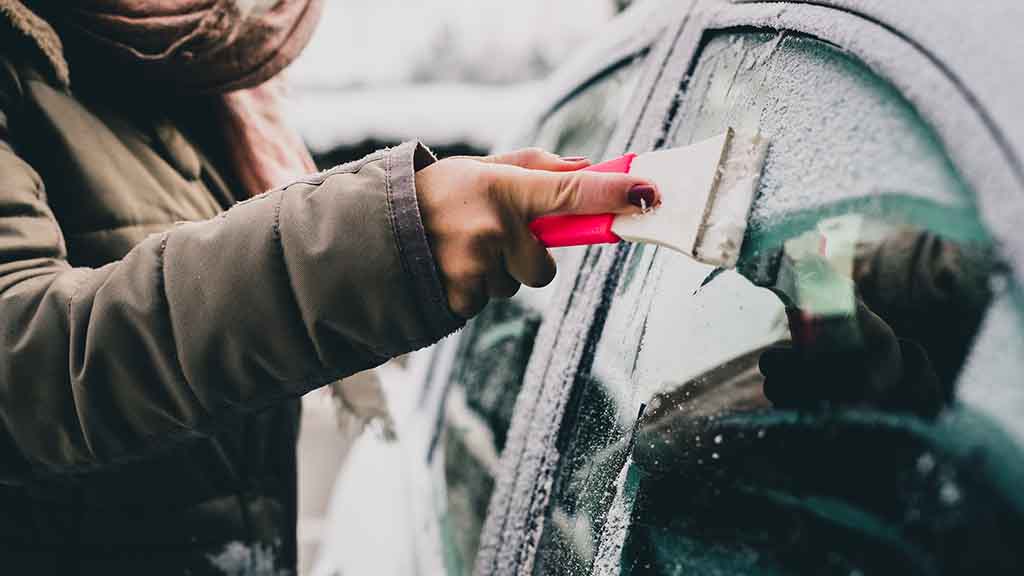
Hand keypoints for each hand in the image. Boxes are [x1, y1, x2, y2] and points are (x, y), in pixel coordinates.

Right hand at [415, 148, 658, 317]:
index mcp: (502, 188)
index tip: (648, 194)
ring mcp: (477, 267)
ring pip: (513, 286)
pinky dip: (472, 290)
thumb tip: (589, 169)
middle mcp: (493, 228)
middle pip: (543, 265)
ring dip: (494, 273)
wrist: (371, 229)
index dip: (613, 195)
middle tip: (489, 237)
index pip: (571, 192)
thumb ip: (536, 168)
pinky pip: (486, 301)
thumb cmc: (435, 193)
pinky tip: (447, 269)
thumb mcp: (481, 168)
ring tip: (459, 250)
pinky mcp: (461, 299)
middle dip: (524, 257)